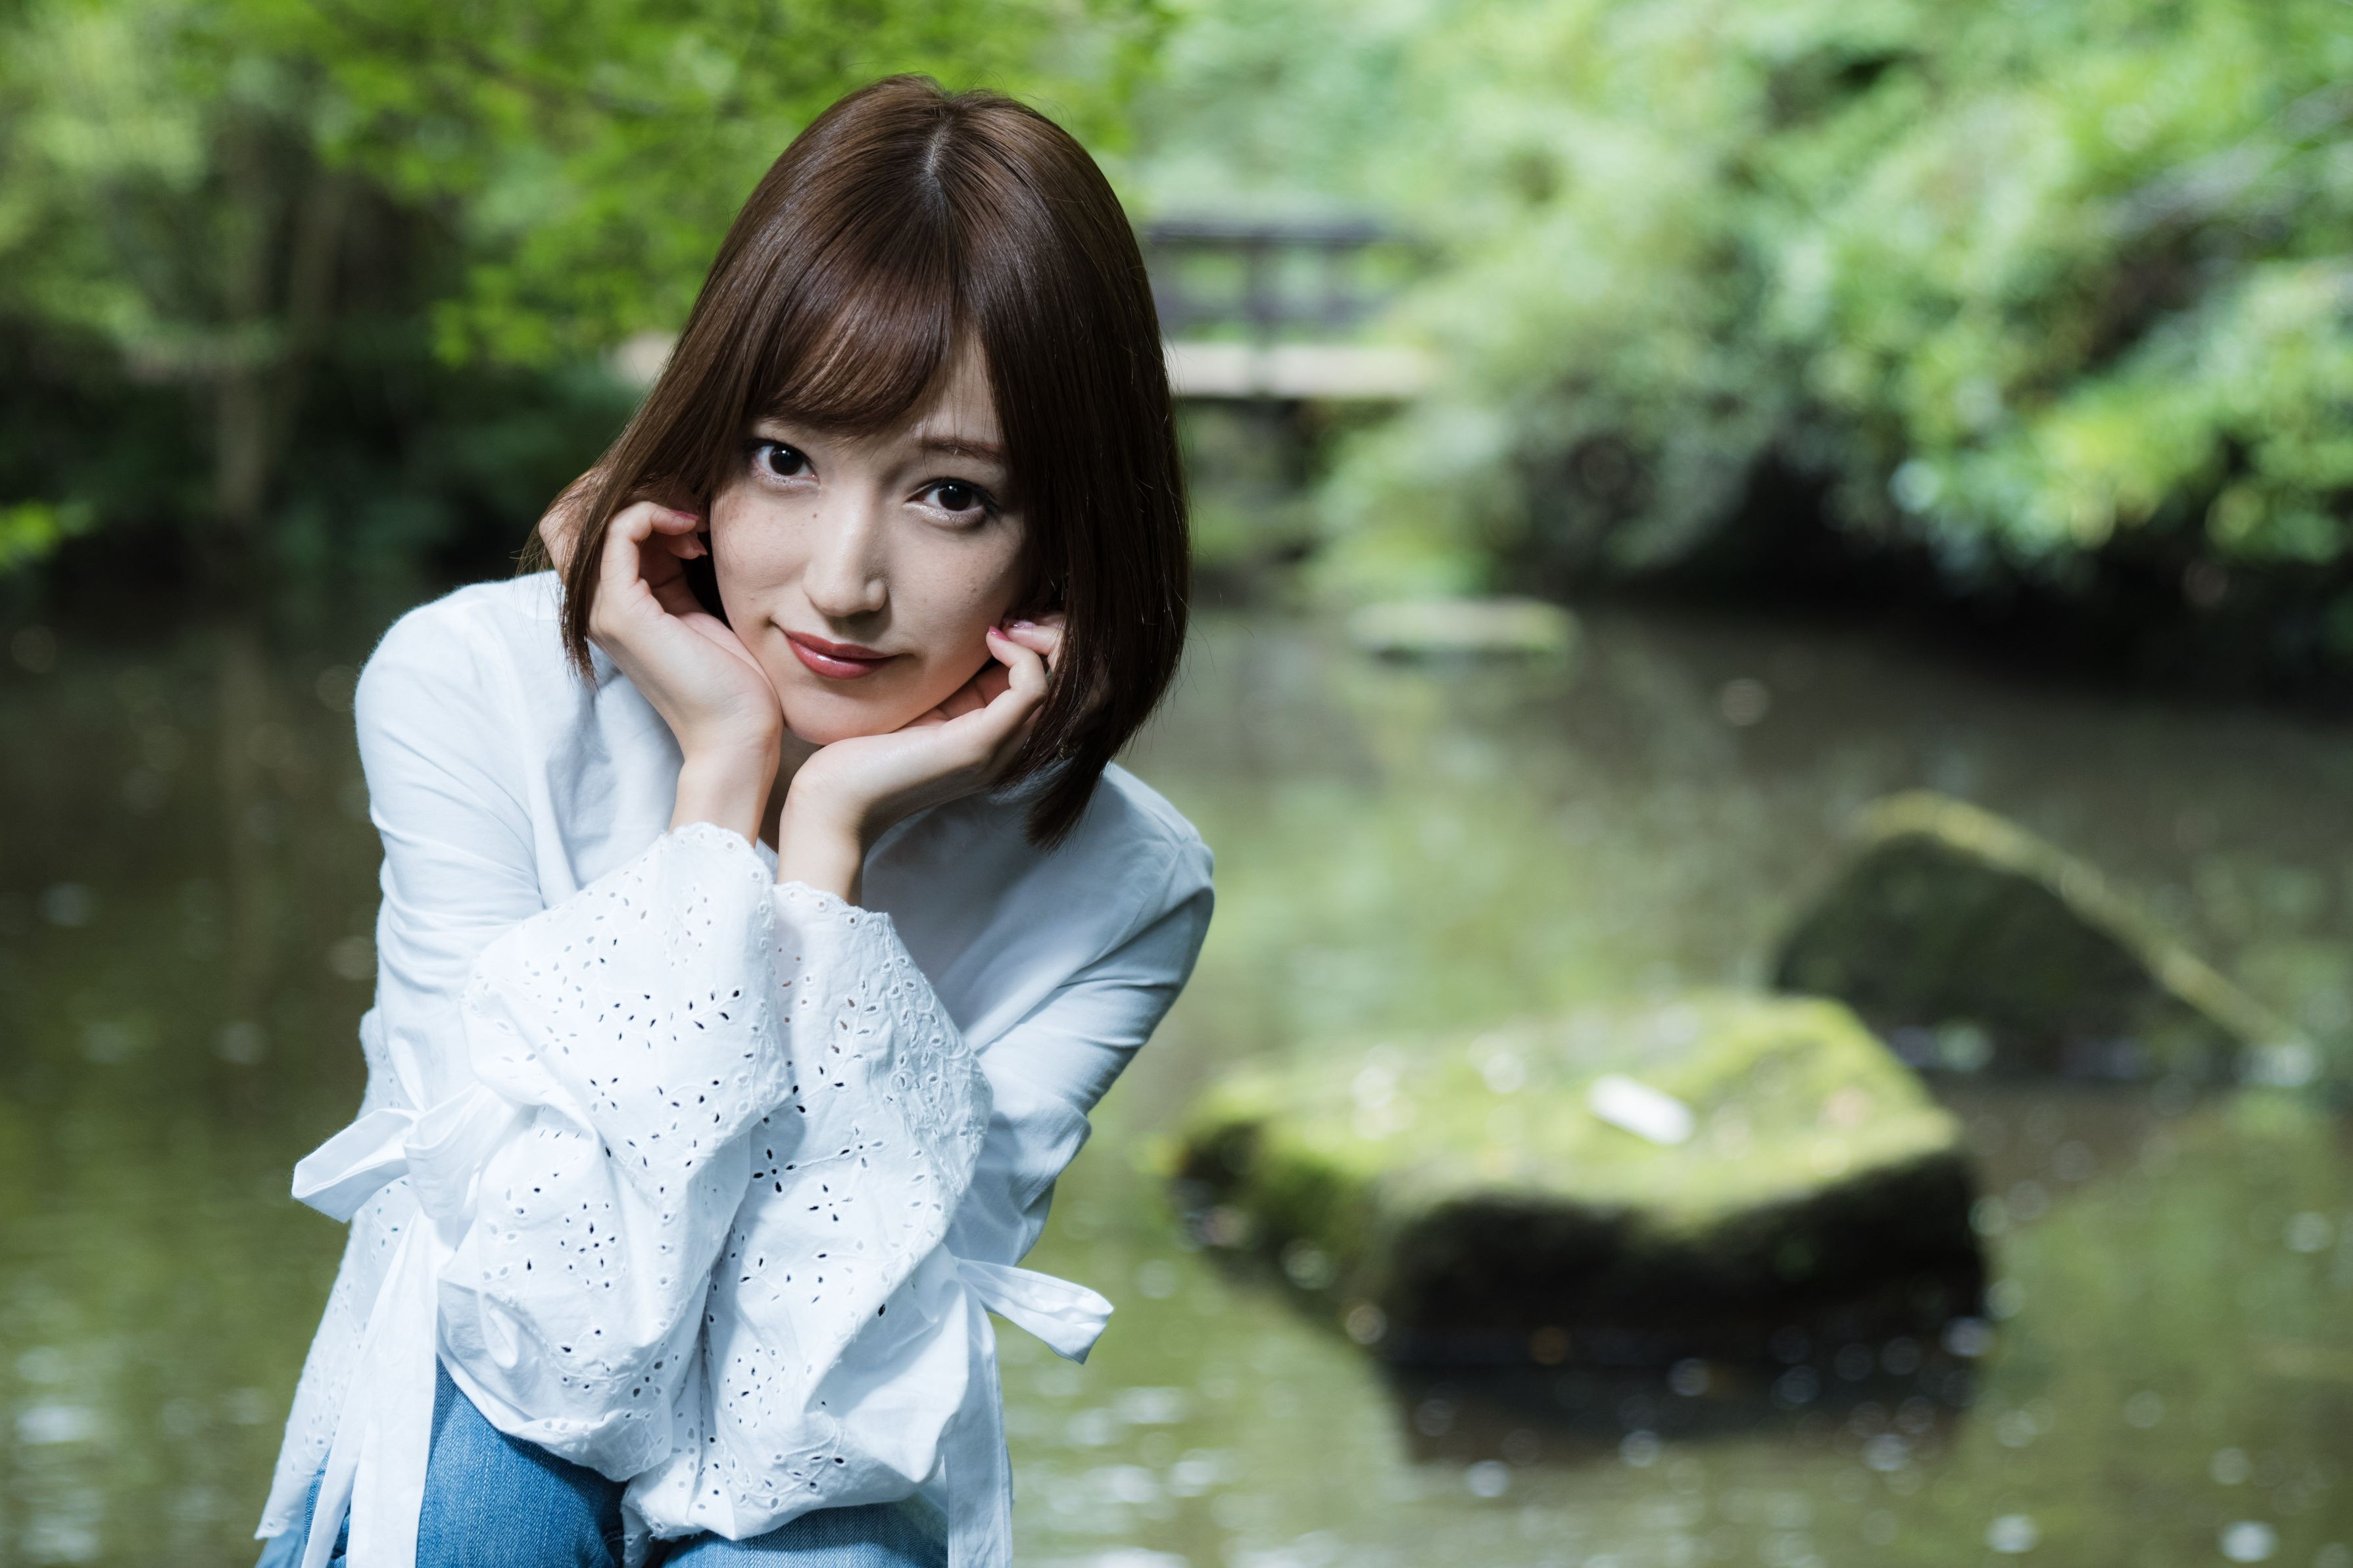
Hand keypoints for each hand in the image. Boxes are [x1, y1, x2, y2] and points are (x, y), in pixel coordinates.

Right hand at [547, 489, 783, 840]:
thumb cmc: (734, 677)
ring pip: (584, 515)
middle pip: (569, 514)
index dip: (633, 498)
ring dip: (642, 497)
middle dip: (626, 489)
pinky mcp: (624, 613)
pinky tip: (693, 530)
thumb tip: (684, 513)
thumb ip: (677, 563)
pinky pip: (620, 532)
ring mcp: (602, 609)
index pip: (586, 522)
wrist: (739, 733)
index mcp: (611, 600)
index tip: (693, 515)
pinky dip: (655, 513)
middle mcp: (595, 604)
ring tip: (691, 517)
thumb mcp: (698, 603)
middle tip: (685, 502)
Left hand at [776, 616, 1063, 901]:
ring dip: (1050, 638)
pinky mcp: (980, 744)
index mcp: (1001, 733)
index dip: (1053, 637)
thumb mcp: (923, 700)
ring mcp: (1002, 748)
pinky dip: (1023, 654)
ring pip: (1071, 685)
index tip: (1013, 614)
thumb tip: (974, 626)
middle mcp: (1014, 745)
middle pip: (1086, 685)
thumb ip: (953, 675)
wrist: (835, 801)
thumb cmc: (865, 751)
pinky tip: (992, 638)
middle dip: (1065, 635)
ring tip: (1010, 624)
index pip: (1062, 681)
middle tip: (1022, 615)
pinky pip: (1035, 689)